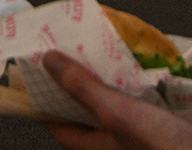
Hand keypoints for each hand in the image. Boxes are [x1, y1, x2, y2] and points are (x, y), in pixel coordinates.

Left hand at [40, 52, 191, 149]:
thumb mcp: (116, 112)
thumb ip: (83, 87)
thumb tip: (51, 63)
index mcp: (87, 144)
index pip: (50, 114)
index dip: (43, 87)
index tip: (41, 62)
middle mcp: (104, 142)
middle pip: (80, 104)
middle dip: (80, 76)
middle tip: (78, 49)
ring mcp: (127, 136)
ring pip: (110, 102)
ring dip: (111, 79)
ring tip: (110, 55)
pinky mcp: (150, 130)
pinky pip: (137, 103)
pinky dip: (137, 87)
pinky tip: (144, 72)